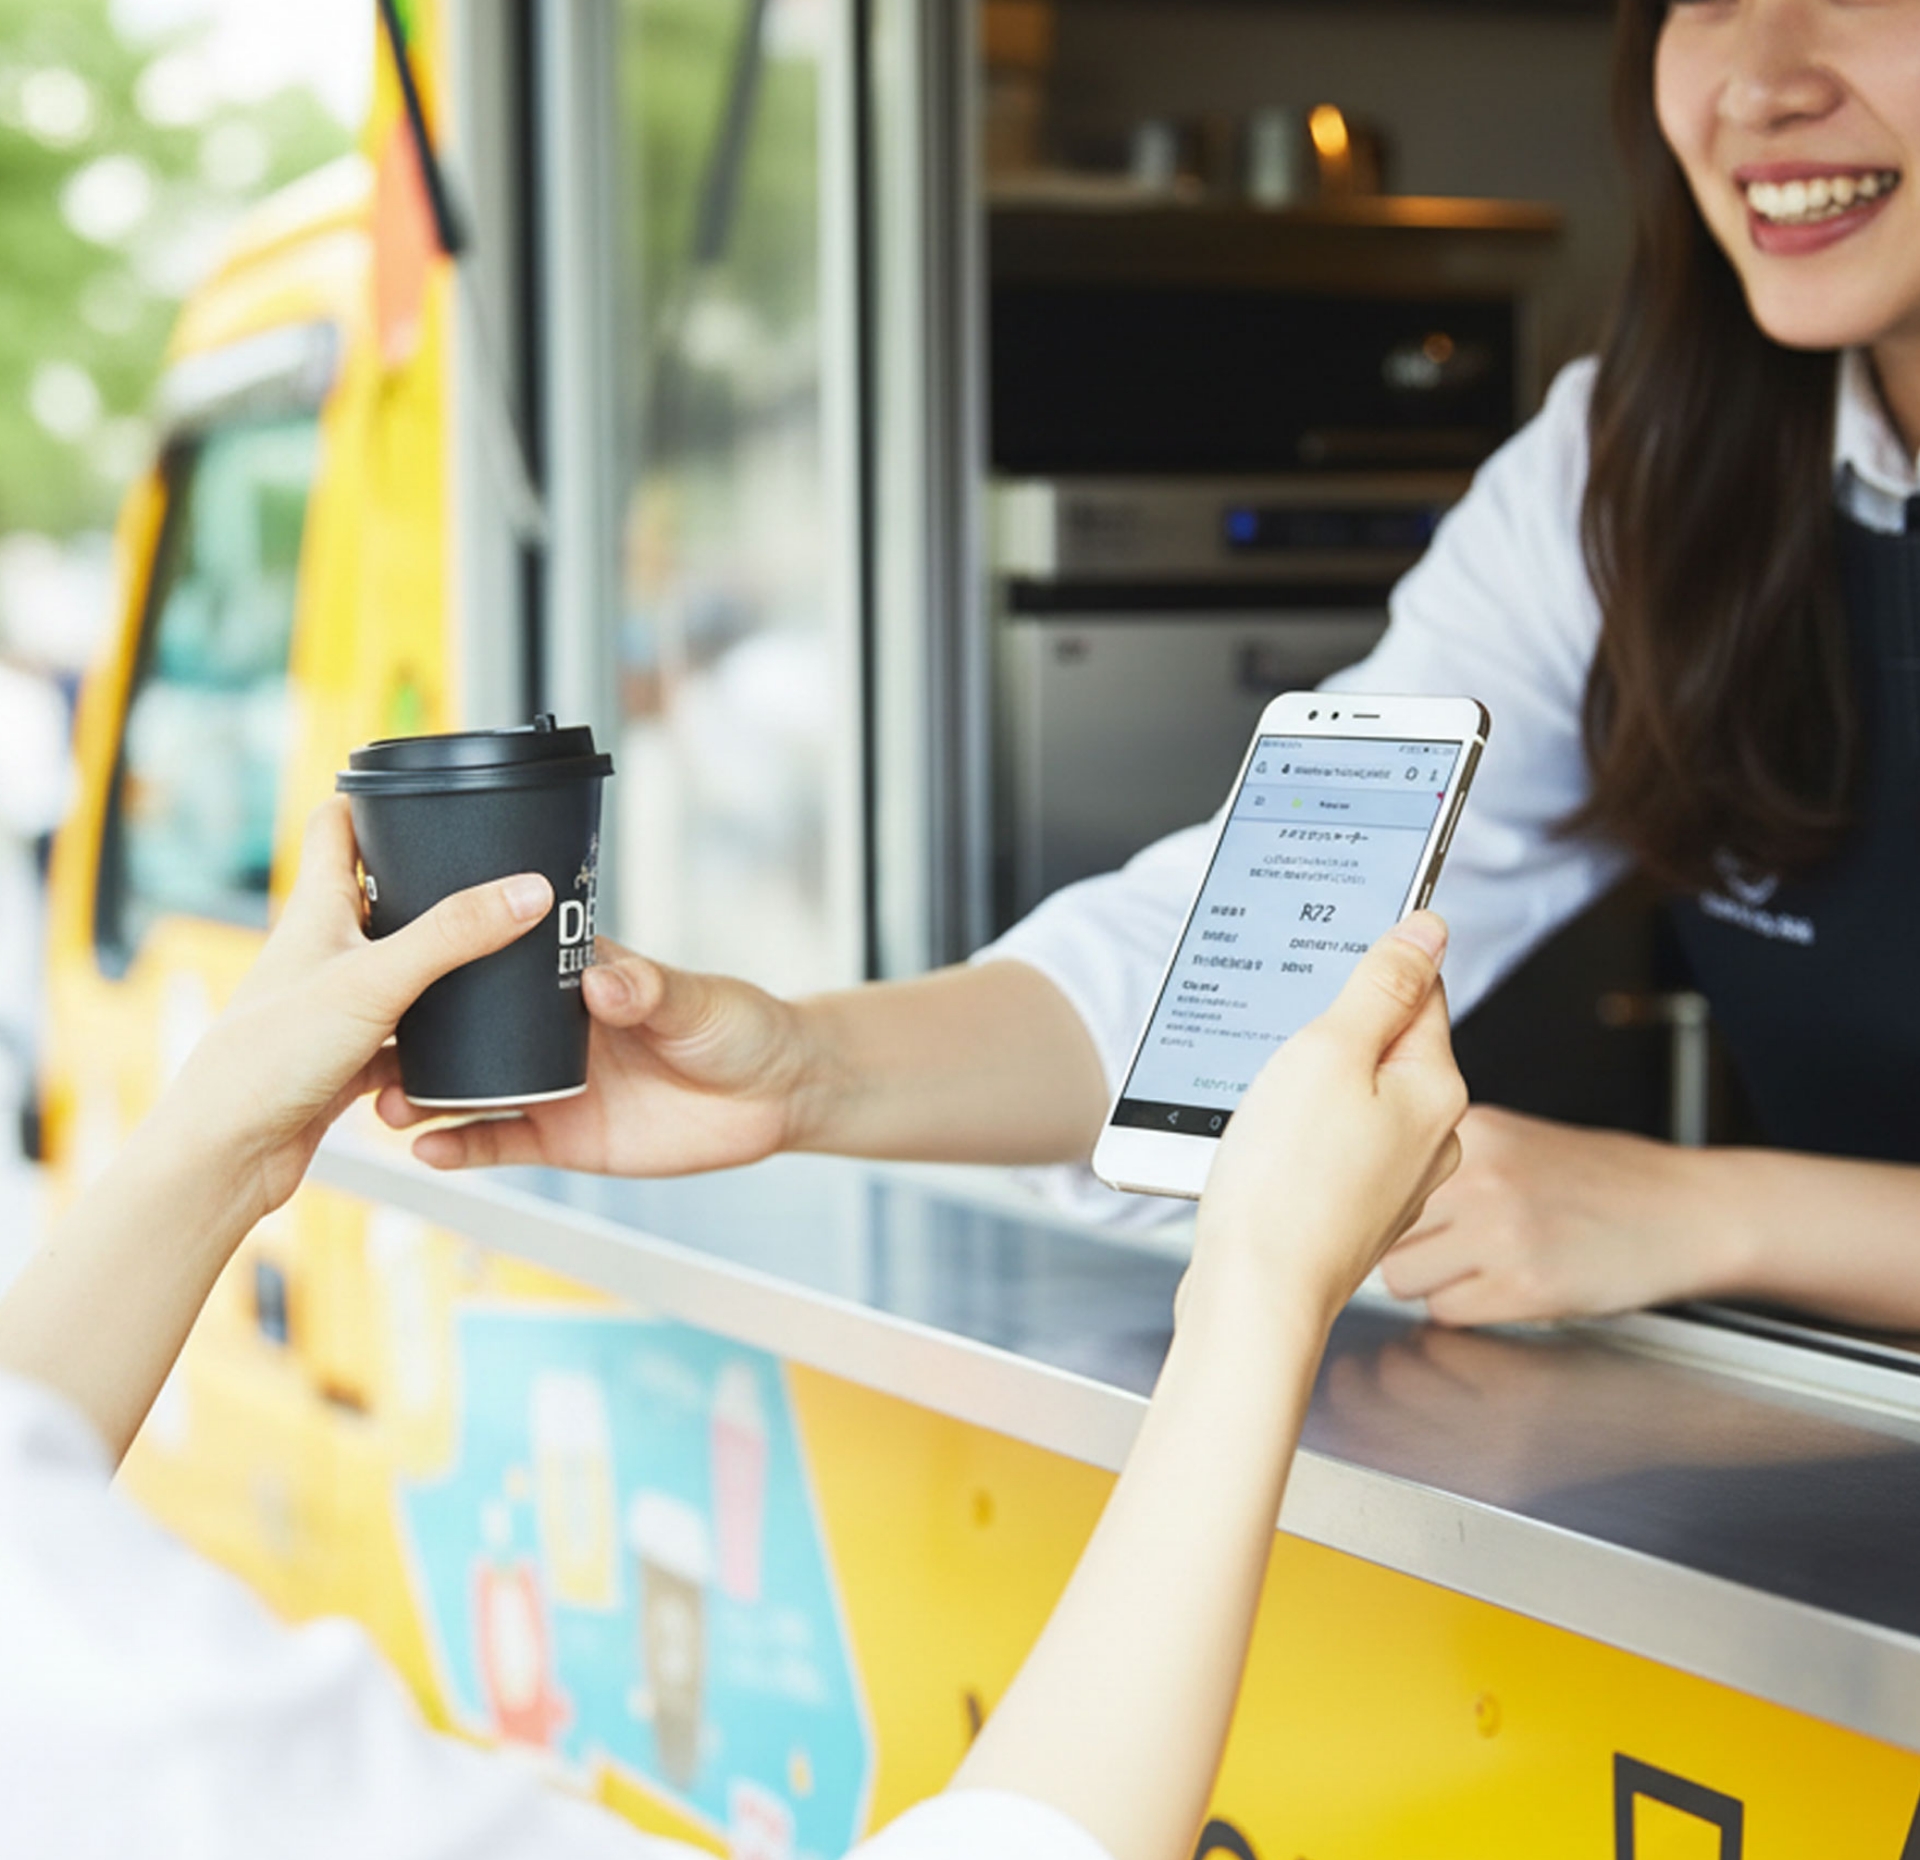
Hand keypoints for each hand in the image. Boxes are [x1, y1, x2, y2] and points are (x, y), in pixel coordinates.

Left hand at [161, 798, 553, 1224]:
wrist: (228, 1152)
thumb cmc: (269, 1058)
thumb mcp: (377, 982)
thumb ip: (455, 935)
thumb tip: (527, 889)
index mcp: (316, 910)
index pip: (337, 827)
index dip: (374, 800)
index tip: (423, 789)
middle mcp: (322, 949)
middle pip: (382, 897)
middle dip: (436, 888)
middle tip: (493, 880)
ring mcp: (334, 1002)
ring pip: (401, 970)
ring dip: (444, 970)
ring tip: (500, 962)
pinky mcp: (347, 1053)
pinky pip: (406, 1034)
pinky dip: (437, 1038)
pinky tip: (471, 1048)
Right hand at [377, 940, 819, 1175]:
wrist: (777, 1095)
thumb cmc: (740, 1026)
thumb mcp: (696, 1001)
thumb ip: (649, 990)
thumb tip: (599, 979)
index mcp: (575, 979)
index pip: (503, 959)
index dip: (453, 955)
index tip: (398, 951)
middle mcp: (551, 1030)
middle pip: (468, 1029)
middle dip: (416, 1038)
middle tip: (369, 1044)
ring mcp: (553, 1085)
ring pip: (471, 1089)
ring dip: (425, 1096)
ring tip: (385, 1103)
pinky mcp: (565, 1136)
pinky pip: (502, 1143)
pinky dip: (463, 1147)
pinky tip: (426, 1150)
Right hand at [1190, 912, 1468, 1334]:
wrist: (1256, 1295)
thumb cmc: (1285, 1183)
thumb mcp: (1328, 1053)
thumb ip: (1380, 986)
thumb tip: (1426, 928)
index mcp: (1437, 1088)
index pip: (1421, 990)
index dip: (1366, 971)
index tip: (1320, 975)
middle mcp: (1433, 1135)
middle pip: (1387, 1044)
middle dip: (1332, 1035)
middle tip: (1280, 1049)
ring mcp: (1396, 1177)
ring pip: (1356, 1097)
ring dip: (1310, 1087)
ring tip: (1266, 1106)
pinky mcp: (1357, 1207)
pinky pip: (1334, 1143)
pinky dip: (1300, 1134)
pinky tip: (1265, 1148)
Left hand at [1379, 1106, 1725, 1324]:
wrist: (1689, 1212)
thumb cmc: (1607, 1181)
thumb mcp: (1517, 1139)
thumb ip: (1451, 1157)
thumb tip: (1384, 1187)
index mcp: (1473, 1131)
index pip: (1383, 1174)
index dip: (1387, 1205)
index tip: (1396, 1221)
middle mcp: (1479, 1176)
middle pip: (1383, 1228)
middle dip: (1402, 1246)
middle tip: (1438, 1251)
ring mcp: (1499, 1232)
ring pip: (1402, 1276)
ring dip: (1427, 1282)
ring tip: (1470, 1271)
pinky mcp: (1523, 1287)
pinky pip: (1446, 1312)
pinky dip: (1463, 1309)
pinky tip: (1500, 1290)